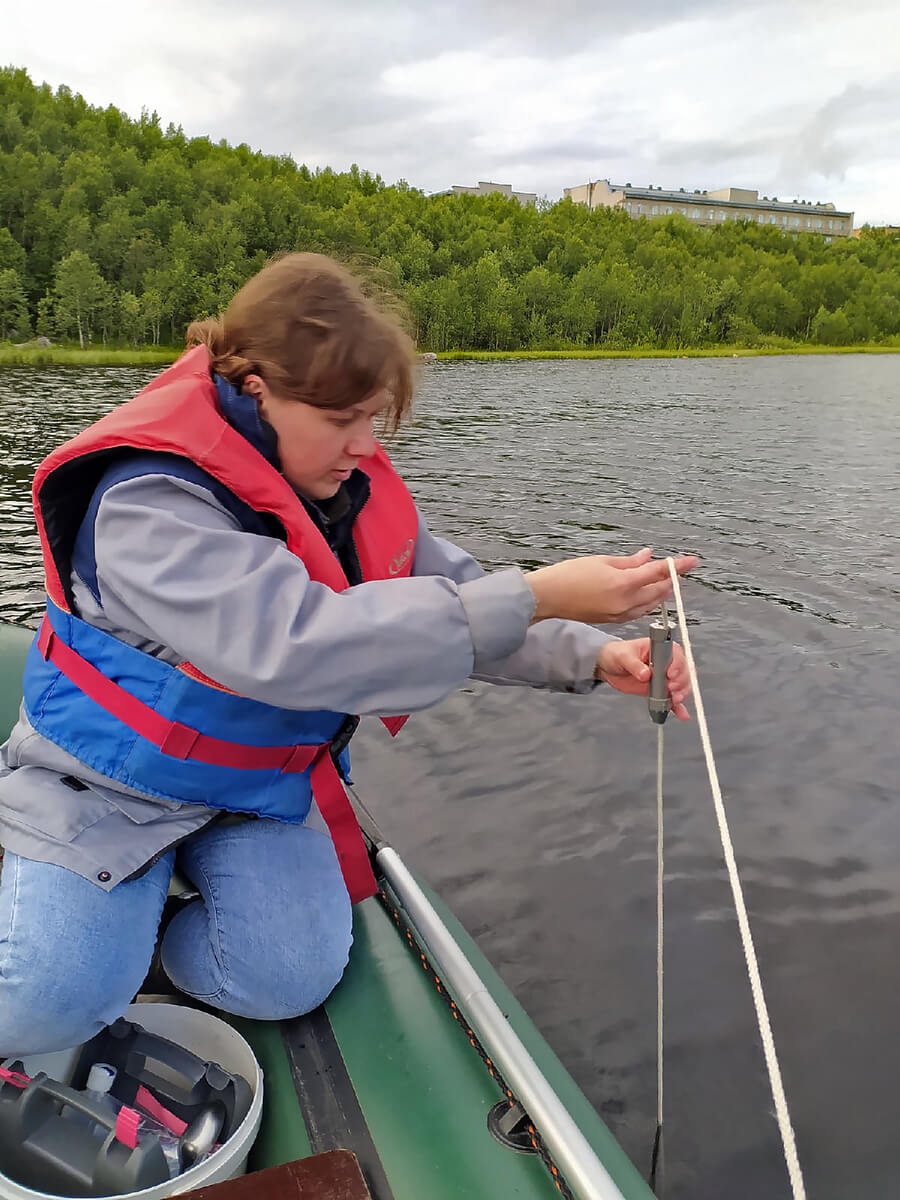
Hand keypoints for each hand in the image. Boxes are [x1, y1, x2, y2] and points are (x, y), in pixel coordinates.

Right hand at [526, 547, 697, 625]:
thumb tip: (648, 557)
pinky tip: (648, 596)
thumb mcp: (602, 561)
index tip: (692, 561)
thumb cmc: (570, 575)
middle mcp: (626, 601)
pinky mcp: (613, 620)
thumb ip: (629, 562)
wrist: (549, 597)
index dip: (678, 566)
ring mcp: (620, 613)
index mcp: (624, 583)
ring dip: (661, 593)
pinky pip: (638, 611)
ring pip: (651, 604)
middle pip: (659, 591)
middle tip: (679, 570)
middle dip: (671, 580)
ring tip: (667, 582)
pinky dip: (647, 602)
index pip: (658, 572)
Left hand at [595, 638, 691, 720]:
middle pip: (682, 671)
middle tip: (671, 689)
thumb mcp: (623, 656)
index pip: (675, 654)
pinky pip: (671, 699)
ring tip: (675, 700)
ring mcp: (664, 677)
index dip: (676, 664)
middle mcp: (666, 662)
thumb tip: (645, 674)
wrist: (610, 666)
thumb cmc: (618, 654)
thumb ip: (634, 665)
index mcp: (660, 649)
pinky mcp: (660, 690)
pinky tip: (681, 714)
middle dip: (680, 682)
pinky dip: (677, 708)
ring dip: (681, 694)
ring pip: (681, 686)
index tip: (670, 674)